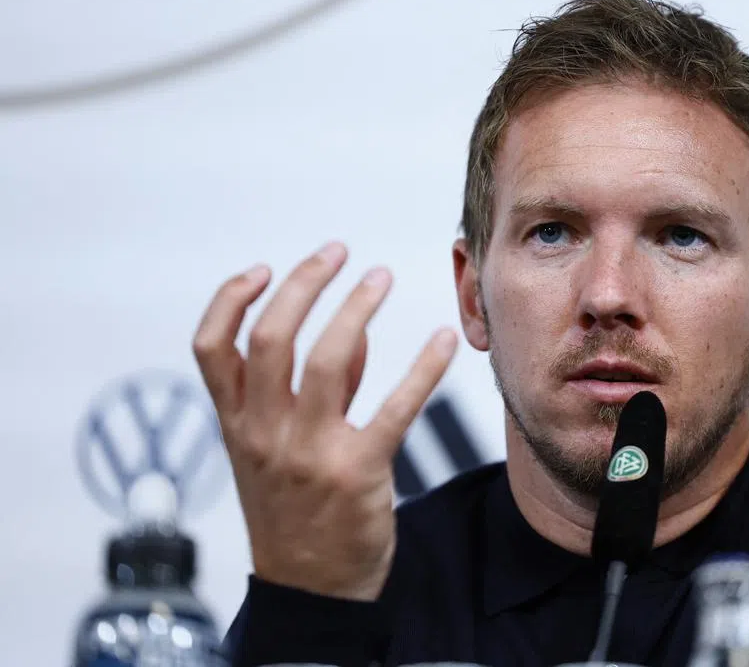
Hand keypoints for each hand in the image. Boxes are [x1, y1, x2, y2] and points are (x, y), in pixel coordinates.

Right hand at [192, 241, 457, 600]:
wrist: (311, 590)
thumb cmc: (294, 510)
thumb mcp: (275, 451)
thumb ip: (307, 391)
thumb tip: (352, 333)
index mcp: (236, 424)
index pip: (211, 347)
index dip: (231, 299)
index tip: (263, 268)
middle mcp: (263, 434)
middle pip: (270, 338)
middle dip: (303, 284)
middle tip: (337, 253)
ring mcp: (308, 454)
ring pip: (324, 360)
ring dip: (355, 308)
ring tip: (379, 277)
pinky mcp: (358, 473)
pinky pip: (395, 408)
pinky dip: (422, 369)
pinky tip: (441, 342)